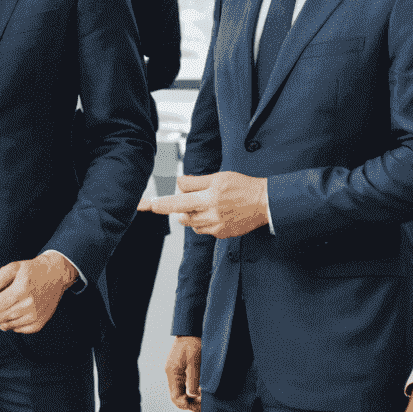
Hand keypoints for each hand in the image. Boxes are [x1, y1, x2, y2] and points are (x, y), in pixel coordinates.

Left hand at [0, 252, 76, 334]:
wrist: (56, 275)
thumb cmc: (31, 270)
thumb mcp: (10, 268)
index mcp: (20, 290)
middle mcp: (29, 306)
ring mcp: (34, 317)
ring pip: (4, 325)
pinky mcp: (38, 325)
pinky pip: (15, 329)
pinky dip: (8, 322)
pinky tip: (9, 311)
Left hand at [141, 172, 269, 238]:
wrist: (265, 203)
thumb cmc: (243, 187)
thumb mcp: (218, 177)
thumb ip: (196, 182)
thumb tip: (178, 183)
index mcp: (209, 197)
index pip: (177, 201)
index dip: (160, 204)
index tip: (146, 205)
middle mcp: (211, 214)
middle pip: (181, 214)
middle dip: (180, 207)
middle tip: (193, 198)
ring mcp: (216, 226)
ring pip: (190, 223)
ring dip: (191, 214)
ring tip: (206, 204)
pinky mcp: (222, 234)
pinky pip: (202, 230)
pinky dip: (202, 222)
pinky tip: (214, 213)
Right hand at [166, 336, 202, 411]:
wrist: (191, 330)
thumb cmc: (193, 343)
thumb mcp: (195, 363)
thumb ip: (193, 380)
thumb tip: (193, 396)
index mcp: (172, 373)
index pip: (175, 397)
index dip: (187, 405)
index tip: (200, 406)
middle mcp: (172, 374)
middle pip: (177, 397)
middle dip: (190, 404)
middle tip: (204, 405)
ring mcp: (175, 372)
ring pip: (181, 392)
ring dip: (191, 398)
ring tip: (204, 399)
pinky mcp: (180, 369)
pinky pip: (184, 386)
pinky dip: (191, 391)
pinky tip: (201, 390)